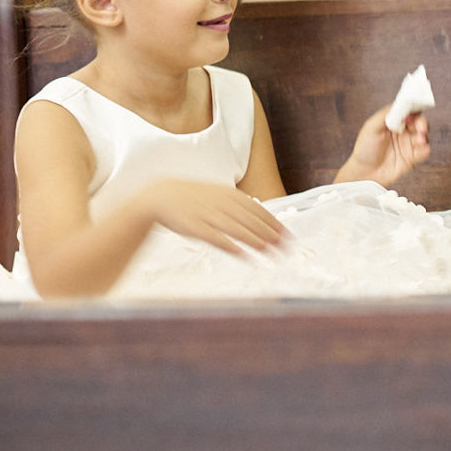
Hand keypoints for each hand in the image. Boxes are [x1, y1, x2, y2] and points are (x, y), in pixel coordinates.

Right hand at [146, 180, 285, 253]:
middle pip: (251, 220)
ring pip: (236, 229)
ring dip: (255, 241)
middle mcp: (221, 203)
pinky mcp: (194, 227)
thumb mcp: (220, 195)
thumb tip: (265, 219)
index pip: (258, 210)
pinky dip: (231, 246)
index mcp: (229, 194)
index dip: (274, 223)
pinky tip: (244, 256)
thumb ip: (240, 206)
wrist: (162, 195)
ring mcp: (208, 214)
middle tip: (285, 248)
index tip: (288, 236)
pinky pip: (215, 238)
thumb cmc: (196, 198)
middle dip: (270, 234)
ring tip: (270, 252)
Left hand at [337, 107, 429, 186]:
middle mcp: (403, 131)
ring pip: (424, 135)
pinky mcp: (412, 157)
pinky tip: (421, 149)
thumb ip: (385, 115)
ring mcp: (408, 144)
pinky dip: (425, 149)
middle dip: (422, 123)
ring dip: (424, 136)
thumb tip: (400, 105)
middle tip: (421, 128)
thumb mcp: (371, 127)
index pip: (408, 110)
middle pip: (419, 122)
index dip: (413, 109)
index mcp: (393, 121)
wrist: (365, 173)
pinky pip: (424, 151)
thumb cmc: (365, 149)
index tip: (413, 112)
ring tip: (419, 140)